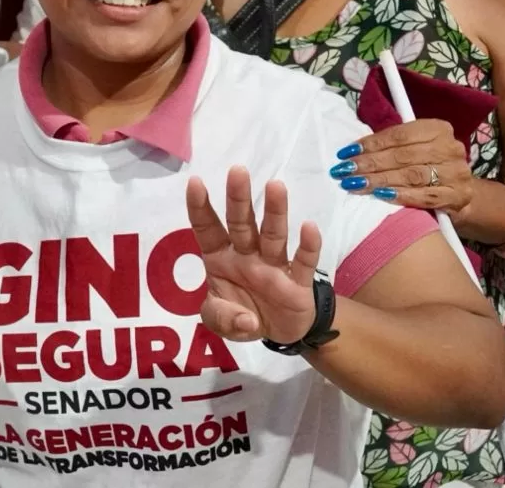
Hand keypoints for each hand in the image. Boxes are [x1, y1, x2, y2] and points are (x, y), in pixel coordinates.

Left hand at [187, 168, 321, 344]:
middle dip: (238, 198)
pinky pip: (302, 261)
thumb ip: (223, 319)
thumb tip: (245, 321)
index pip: (207, 229)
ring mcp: (273, 266)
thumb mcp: (221, 322)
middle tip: (238, 171)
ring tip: (275, 186)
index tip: (195, 182)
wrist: (278, 332)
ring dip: (275, 212)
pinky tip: (309, 227)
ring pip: (273, 235)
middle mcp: (246, 255)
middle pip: (241, 223)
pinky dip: (307, 246)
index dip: (200, 207)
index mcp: (220, 258)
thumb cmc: (242, 315)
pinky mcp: (298, 281)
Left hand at [333, 119, 473, 213]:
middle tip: (344, 171)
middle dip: (370, 163)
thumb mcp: (415, 147)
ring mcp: (457, 173)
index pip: (399, 135)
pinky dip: (401, 196)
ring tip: (355, 184)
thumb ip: (392, 145)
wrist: (460, 192)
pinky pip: (424, 196)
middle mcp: (451, 148)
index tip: (346, 153)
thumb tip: (353, 151)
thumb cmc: (429, 165)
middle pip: (402, 156)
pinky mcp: (458, 196)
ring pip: (411, 175)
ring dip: (379, 180)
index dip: (370, 144)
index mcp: (438, 129)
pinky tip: (381, 196)